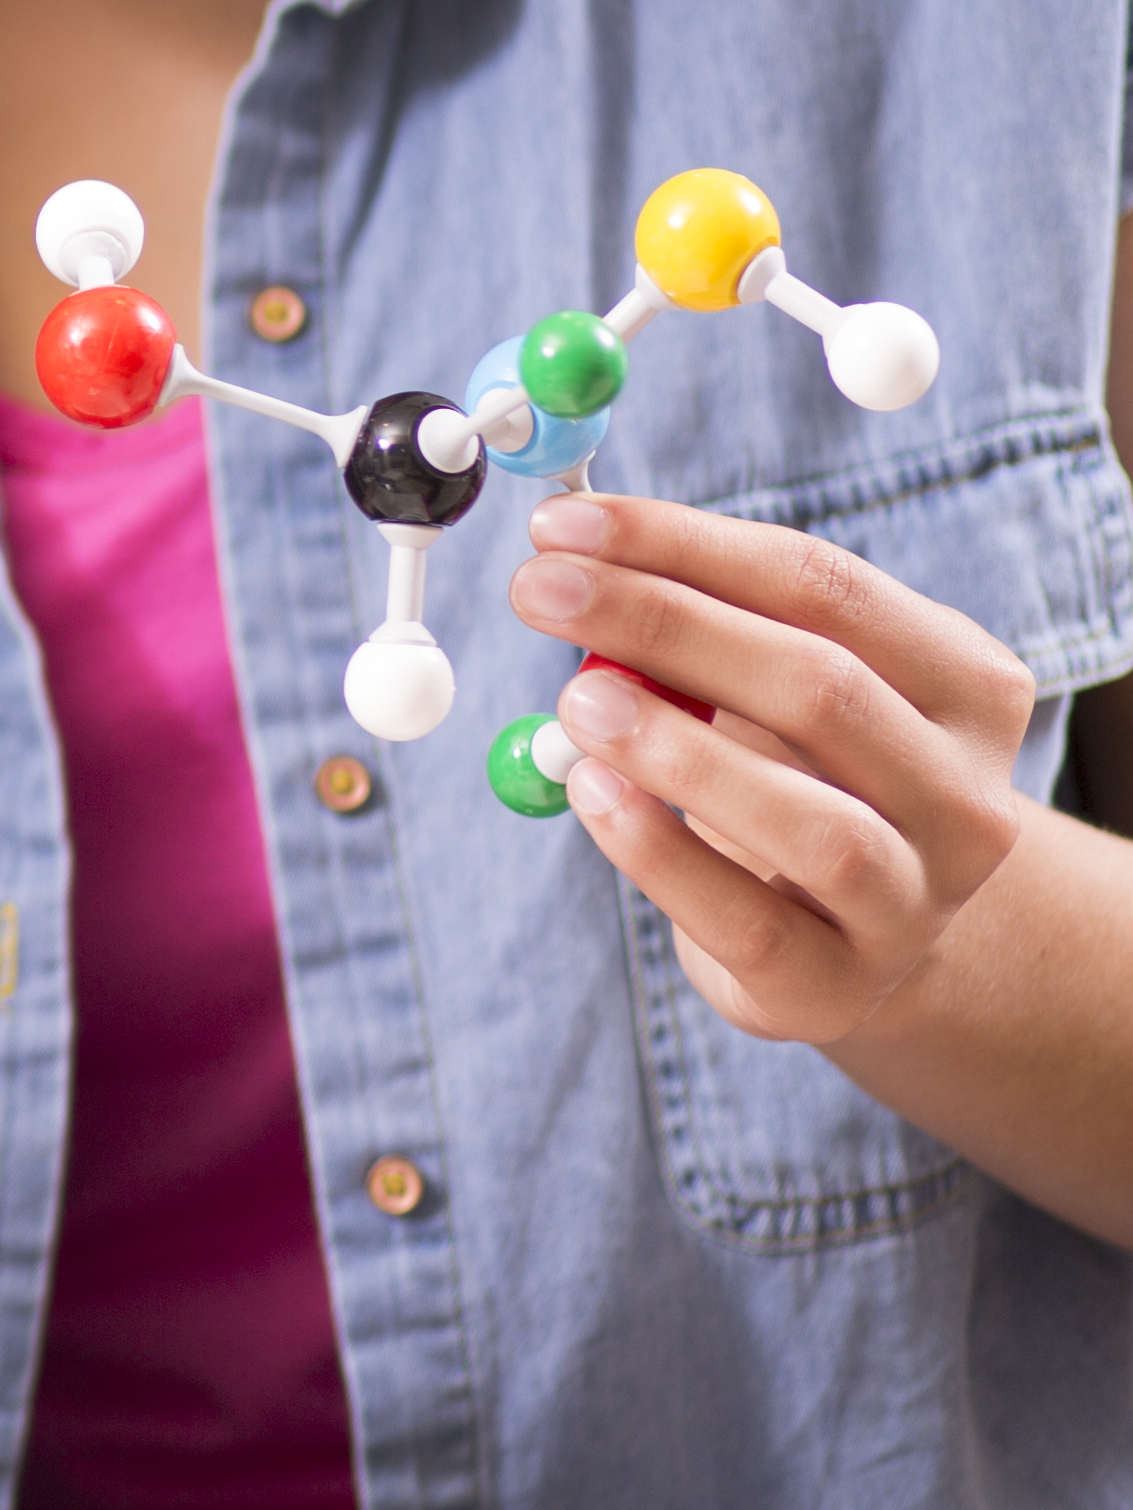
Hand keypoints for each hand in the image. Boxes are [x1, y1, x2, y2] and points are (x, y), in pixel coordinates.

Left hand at [507, 491, 1042, 1044]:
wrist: (858, 940)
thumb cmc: (803, 780)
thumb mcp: (780, 690)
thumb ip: (701, 632)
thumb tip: (572, 562)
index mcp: (967, 687)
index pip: (826, 588)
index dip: (687, 545)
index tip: (564, 523)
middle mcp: (966, 797)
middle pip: (824, 690)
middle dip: (668, 626)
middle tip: (542, 591)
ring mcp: (916, 903)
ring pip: (817, 827)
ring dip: (680, 753)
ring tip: (575, 701)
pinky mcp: (839, 986)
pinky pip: (749, 922)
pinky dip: (659, 853)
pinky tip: (588, 794)